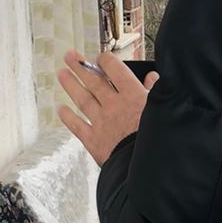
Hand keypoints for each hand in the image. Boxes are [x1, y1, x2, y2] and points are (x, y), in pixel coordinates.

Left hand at [57, 52, 159, 166]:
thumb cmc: (158, 137)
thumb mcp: (161, 108)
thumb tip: (153, 77)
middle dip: (80, 67)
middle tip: (70, 57)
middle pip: (94, 81)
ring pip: (82, 99)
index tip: (100, 58)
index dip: (105, 61)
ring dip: (71, 85)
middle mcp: (113, 105)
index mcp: (132, 95)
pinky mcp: (93, 140)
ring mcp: (101, 122)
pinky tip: (60, 109)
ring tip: (61, 74)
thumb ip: (154, 91)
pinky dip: (68, 117)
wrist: (148, 165)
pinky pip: (77, 126)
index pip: (115, 69)